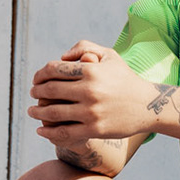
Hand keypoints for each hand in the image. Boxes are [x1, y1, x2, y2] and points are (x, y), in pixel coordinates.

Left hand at [27, 40, 158, 148]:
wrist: (147, 105)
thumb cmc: (125, 79)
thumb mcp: (109, 56)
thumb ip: (84, 47)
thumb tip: (61, 57)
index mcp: (91, 70)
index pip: (54, 69)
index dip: (40, 74)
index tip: (36, 80)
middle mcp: (89, 90)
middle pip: (50, 90)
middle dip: (36, 92)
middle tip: (32, 94)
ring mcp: (91, 112)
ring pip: (53, 112)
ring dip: (37, 112)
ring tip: (32, 111)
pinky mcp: (94, 130)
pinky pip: (64, 132)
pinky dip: (48, 132)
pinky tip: (40, 130)